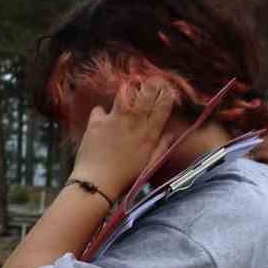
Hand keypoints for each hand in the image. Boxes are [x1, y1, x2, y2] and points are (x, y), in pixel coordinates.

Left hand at [70, 80, 177, 201]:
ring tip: (125, 96)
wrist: (97, 184)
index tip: (164, 89)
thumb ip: (161, 147)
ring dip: (127, 91)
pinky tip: (101, 120)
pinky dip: (100, 113)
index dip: (166, 93)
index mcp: (150, 133)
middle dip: (150, 84)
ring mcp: (115, 119)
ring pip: (125, 93)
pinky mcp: (97, 122)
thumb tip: (170, 134)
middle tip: (148, 83)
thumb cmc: (125, 178)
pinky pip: (99, 108)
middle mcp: (135, 122)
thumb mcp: (149, 165)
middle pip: (147, 92)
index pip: (164, 104)